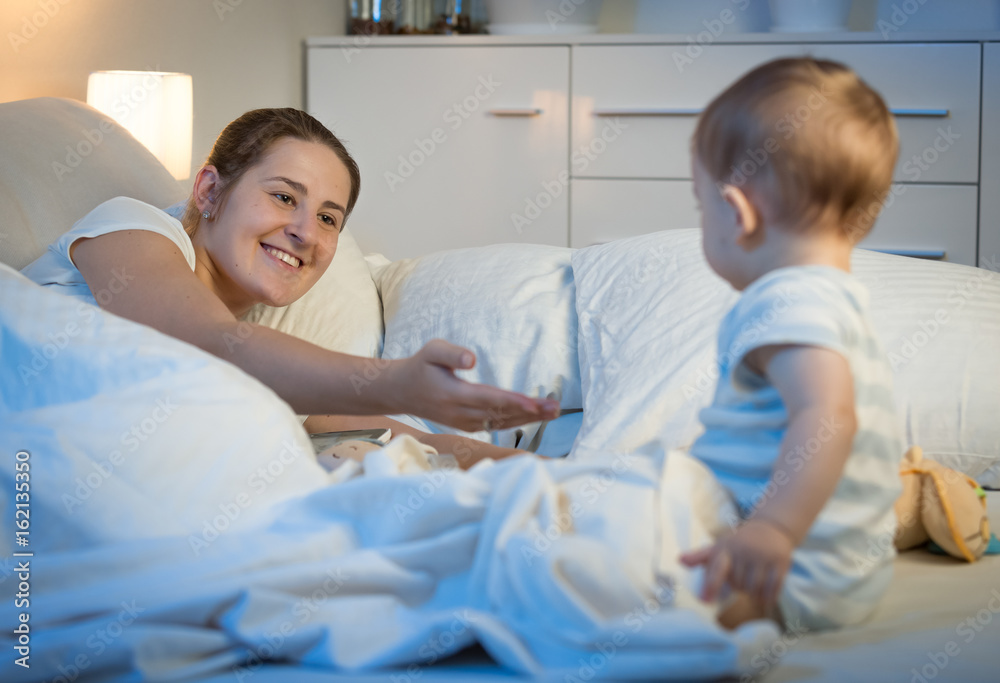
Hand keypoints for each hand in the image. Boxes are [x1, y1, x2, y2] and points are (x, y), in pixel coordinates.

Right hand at [388, 339, 559, 432]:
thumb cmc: (420, 366)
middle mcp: (461, 413)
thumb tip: (472, 358)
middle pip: (501, 414)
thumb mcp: (431, 350)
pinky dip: (517, 422)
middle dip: (530, 412)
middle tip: (556, 407)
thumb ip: (451, 352)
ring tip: (553, 412)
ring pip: (502, 423)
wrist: (402, 391)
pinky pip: (496, 426)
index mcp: (453, 394)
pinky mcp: (469, 425)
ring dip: (529, 419)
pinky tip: (535, 416)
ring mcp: (465, 423)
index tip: (534, 403)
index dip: (512, 402)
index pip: (488, 399)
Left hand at [679, 518, 793, 607]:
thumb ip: (700, 557)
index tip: (704, 601)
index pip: (717, 568)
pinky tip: (765, 593)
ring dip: (753, 593)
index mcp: (726, 548)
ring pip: (754, 590)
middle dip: (738, 586)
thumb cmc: (739, 543)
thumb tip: (680, 560)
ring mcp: (763, 556)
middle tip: (742, 574)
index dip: (711, 585)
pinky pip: (773, 590)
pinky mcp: (780, 562)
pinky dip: (768, 596)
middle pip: (737, 585)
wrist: (770, 528)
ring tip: (752, 581)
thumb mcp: (719, 547)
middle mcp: (744, 551)